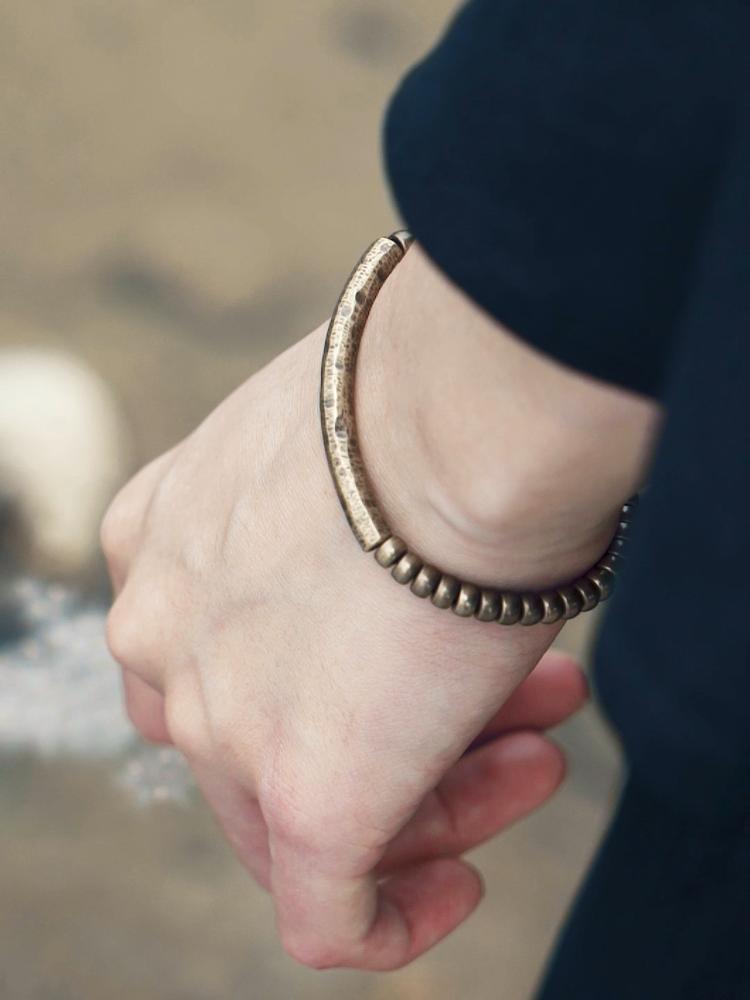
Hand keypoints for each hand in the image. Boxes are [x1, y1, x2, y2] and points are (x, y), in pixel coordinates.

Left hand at [102, 323, 585, 970]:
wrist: (459, 415)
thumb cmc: (422, 408)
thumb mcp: (335, 458)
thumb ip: (328, 520)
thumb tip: (399, 554)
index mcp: (161, 542)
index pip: (223, 650)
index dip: (333, 664)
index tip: (423, 653)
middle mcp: (164, 637)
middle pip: (260, 737)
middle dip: (397, 728)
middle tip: (513, 712)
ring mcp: (221, 720)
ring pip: (298, 817)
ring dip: (430, 800)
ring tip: (538, 756)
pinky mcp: (304, 794)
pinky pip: (326, 913)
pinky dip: (391, 918)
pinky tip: (456, 888)